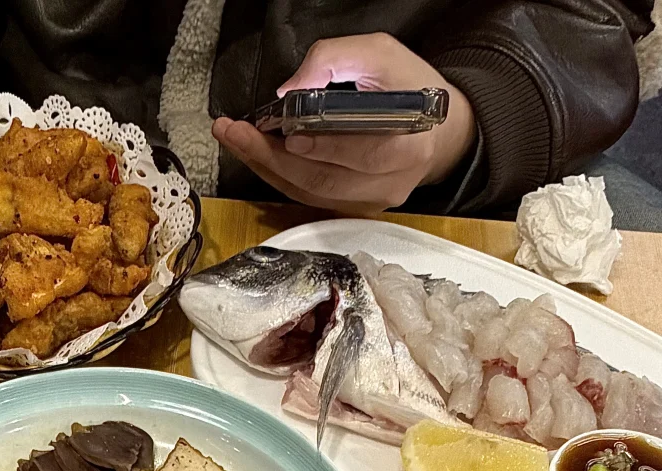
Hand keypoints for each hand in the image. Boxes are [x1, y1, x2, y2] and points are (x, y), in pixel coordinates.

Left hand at [212, 33, 475, 214]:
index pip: (361, 153)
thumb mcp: (379, 55)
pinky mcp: (355, 209)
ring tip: (238, 141)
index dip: (321, 147)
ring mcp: (372, 202)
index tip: (284, 133)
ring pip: (311, 193)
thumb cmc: (411, 89)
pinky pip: (310, 197)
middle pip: (324, 180)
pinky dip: (280, 177)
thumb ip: (334, 60)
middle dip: (273, 158)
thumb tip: (289, 89)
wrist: (439, 131)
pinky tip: (259, 156)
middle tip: (236, 134)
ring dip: (268, 168)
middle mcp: (390, 183)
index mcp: (408, 146)